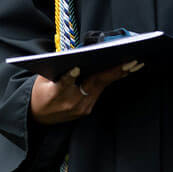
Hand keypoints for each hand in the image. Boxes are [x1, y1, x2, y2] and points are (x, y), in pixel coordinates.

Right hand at [29, 62, 143, 124]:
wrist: (38, 117)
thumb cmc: (41, 92)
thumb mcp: (41, 78)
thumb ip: (57, 67)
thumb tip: (75, 54)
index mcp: (56, 93)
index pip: (64, 83)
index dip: (70, 75)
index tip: (76, 67)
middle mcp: (72, 102)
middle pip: (94, 83)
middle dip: (114, 72)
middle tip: (131, 61)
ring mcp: (82, 107)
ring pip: (101, 87)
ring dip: (119, 74)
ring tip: (134, 63)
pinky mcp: (87, 110)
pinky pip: (100, 91)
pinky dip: (111, 79)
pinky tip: (124, 70)